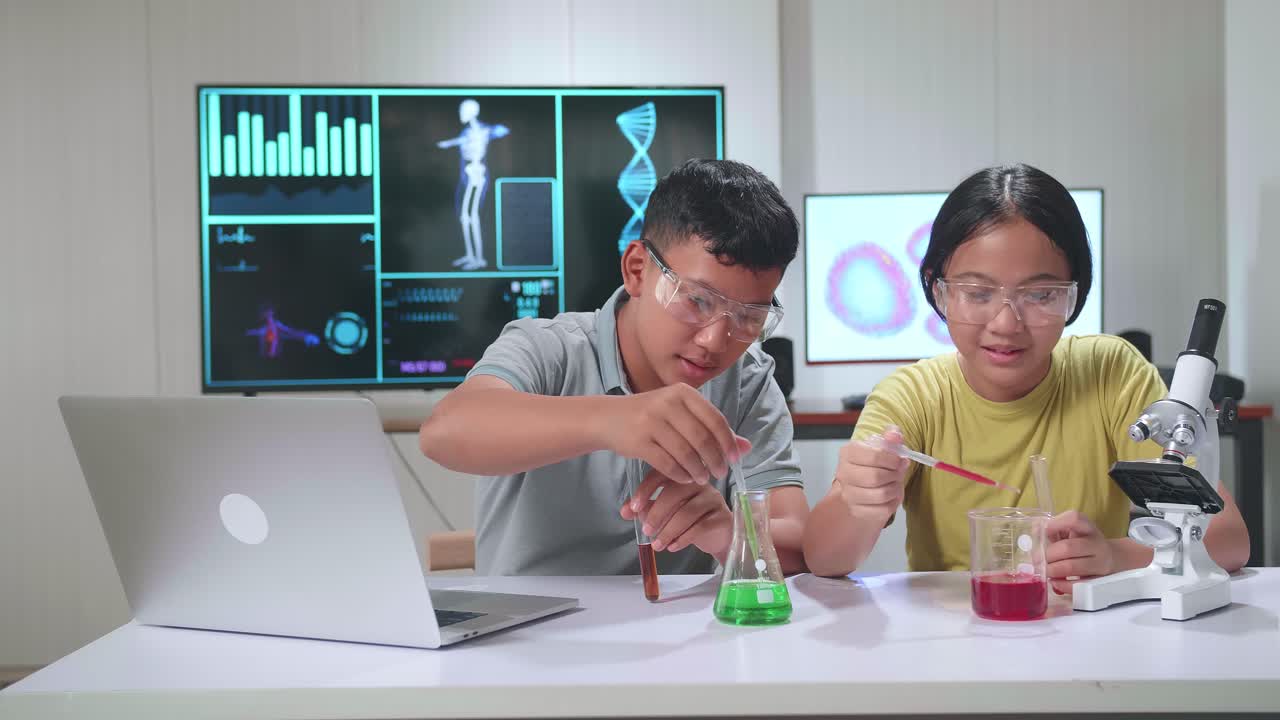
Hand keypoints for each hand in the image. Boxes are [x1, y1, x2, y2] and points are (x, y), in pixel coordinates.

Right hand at [605, 383, 750, 484]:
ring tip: (703, 478)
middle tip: (721, 473)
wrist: (609, 418)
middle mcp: (667, 403)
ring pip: (686, 453)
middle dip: (715, 460)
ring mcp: (651, 422)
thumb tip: (746, 447)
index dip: (728, 442)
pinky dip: (680, 474)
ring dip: (698, 470)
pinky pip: (667, 464)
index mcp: (683, 393)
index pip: (715, 419)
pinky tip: (686, 478)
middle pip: (702, 438)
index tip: (735, 459)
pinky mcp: (639, 442)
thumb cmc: (652, 416)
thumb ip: (712, 429)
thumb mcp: (682, 414)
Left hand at [620, 469, 731, 557]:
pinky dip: (682, 539)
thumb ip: (645, 509)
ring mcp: (713, 499)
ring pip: (686, 513)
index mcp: (683, 476)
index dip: (646, 489)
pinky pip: (700, 527)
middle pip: (674, 493)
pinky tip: (673, 547)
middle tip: (646, 531)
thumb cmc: (691, 519)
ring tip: (657, 545)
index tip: (634, 507)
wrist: (719, 535)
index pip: (662, 474)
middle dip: (656, 514)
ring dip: (668, 531)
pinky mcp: (722, 517)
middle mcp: (700, 483)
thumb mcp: (666, 513)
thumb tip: (625, 511)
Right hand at [832, 426, 909, 520]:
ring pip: (880, 495)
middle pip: (875, 477)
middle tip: (899, 472)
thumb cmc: (875, 462)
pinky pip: (882, 510)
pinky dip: (892, 503)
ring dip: (895, 489)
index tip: (900, 460)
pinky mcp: (856, 510)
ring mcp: (848, 494)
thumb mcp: (884, 445)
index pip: (874, 456)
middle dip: (894, 475)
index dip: (893, 459)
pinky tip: (891, 496)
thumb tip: (894, 435)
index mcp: (848, 453)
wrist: (865, 482)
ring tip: (895, 483)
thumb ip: (891, 437)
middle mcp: (843, 473)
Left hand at [1045, 510, 1114, 594]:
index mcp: (1087, 527)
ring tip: (1044, 571)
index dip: (1056, 524)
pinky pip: (1077, 585)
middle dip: (1048, 555)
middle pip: (1067, 547)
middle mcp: (1095, 543)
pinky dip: (1062, 585)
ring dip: (1052, 570)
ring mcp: (1099, 563)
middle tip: (1037, 560)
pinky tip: (1055, 582)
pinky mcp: (1098, 580)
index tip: (1043, 531)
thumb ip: (1053, 530)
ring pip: (1071, 567)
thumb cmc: (1083, 543)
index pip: (1074, 519)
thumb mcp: (1071, 531)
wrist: (1111, 559)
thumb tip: (1035, 531)